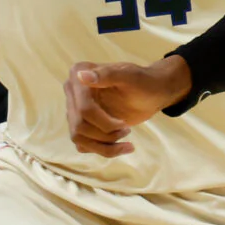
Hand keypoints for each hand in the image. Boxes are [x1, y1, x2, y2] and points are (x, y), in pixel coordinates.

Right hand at [65, 57, 189, 156]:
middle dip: (106, 133)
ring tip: (126, 137)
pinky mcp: (84, 124)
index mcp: (78, 74)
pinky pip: (84, 145)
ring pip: (78, 138)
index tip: (125, 123)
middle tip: (127, 129)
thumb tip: (81, 76)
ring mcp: (75, 109)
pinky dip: (103, 149)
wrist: (151, 93)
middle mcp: (72, 92)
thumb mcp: (129, 76)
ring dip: (104, 145)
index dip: (104, 122)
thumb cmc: (142, 81)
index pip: (83, 109)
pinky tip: (122, 146)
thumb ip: (107, 74)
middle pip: (79, 125)